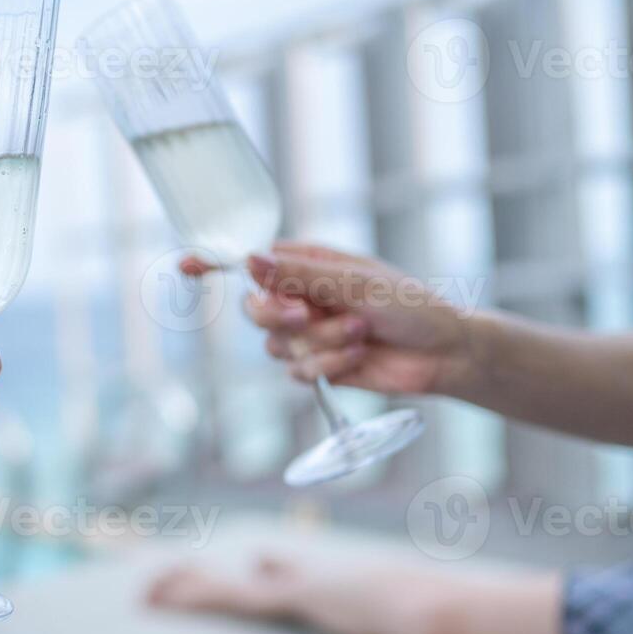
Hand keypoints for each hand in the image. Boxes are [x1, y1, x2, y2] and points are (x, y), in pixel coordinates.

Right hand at [183, 242, 471, 395]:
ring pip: (276, 345)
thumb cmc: (411, 305)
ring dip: (319, 342)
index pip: (251, 262)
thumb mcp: (357, 283)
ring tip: (359, 332)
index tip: (188, 265)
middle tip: (308, 314)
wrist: (444, 354)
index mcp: (307, 265)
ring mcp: (308, 334)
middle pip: (252, 309)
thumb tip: (250, 261)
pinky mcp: (318, 366)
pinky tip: (358, 355)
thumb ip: (301, 275)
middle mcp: (301, 297)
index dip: (216, 263)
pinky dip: (328, 365)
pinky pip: (297, 372)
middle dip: (278, 316)